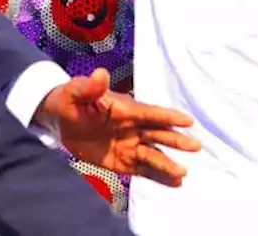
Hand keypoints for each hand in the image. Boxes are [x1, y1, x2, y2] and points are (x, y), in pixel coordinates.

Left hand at [38, 68, 201, 186]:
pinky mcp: (122, 162)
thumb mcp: (74, 93)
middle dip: (176, 140)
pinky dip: (159, 177)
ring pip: (153, 155)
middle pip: (158, 134)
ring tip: (183, 173)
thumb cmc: (70, 101)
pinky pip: (143, 170)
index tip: (188, 121)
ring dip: (167, 163)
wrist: (61, 120)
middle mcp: (133, 128)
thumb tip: (100, 73)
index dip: (168, 117)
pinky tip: (175, 184)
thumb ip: (88, 88)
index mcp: (126, 110)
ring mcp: (129, 145)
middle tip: (196, 146)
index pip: (150, 114)